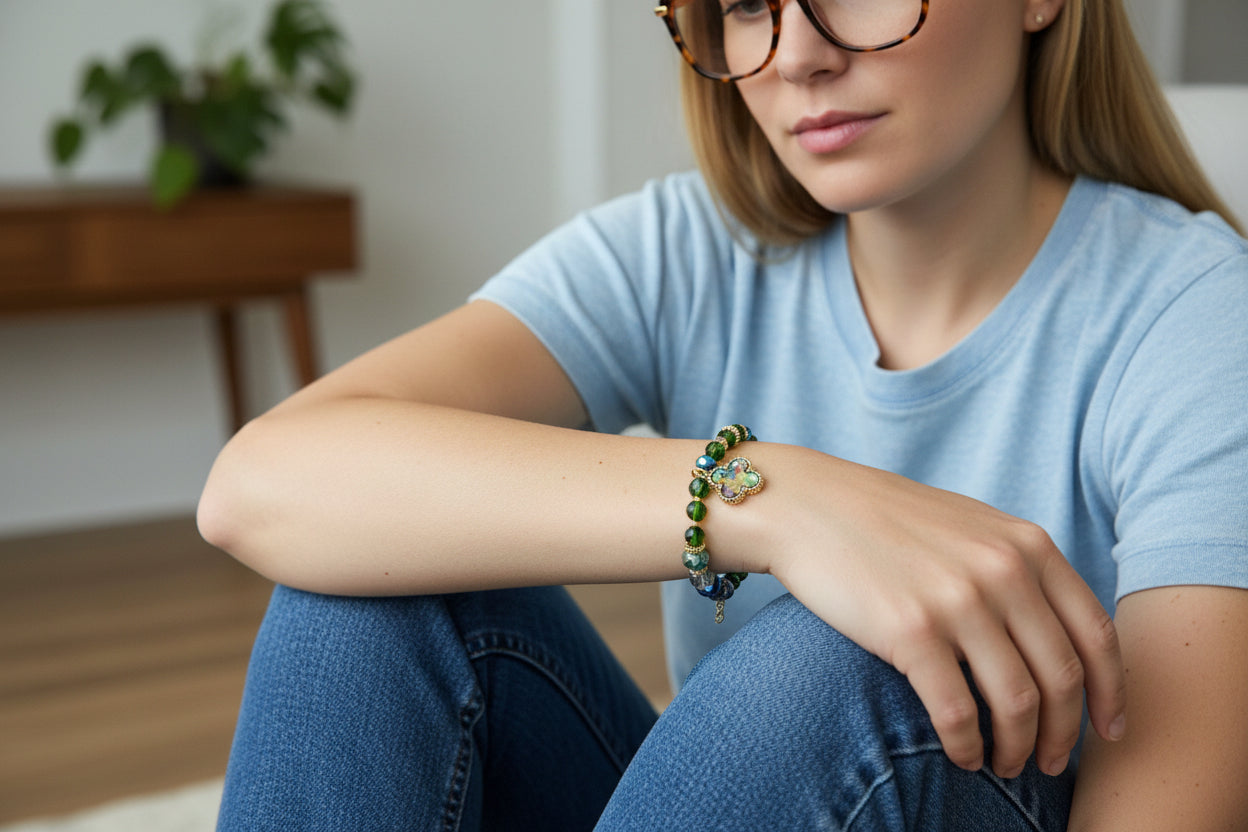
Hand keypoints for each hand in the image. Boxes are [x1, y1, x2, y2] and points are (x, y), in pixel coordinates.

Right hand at [763, 452, 1126, 778]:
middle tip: (1052, 762)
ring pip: (1017, 702)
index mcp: (1027, 545)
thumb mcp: (970, 526)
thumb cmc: (884, 520)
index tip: (1108, 729)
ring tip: (1005, 764)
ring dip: (1018, 748)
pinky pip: (957, 711)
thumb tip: (1058, 635)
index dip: (1111, 693)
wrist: (806, 506)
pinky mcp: (910, 632)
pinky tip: (962, 755)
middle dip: (1064, 733)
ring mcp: (958, 601)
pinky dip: (967, 746)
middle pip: (1062, 677)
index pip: (1095, 633)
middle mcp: (1003, 571)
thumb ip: (1019, 566)